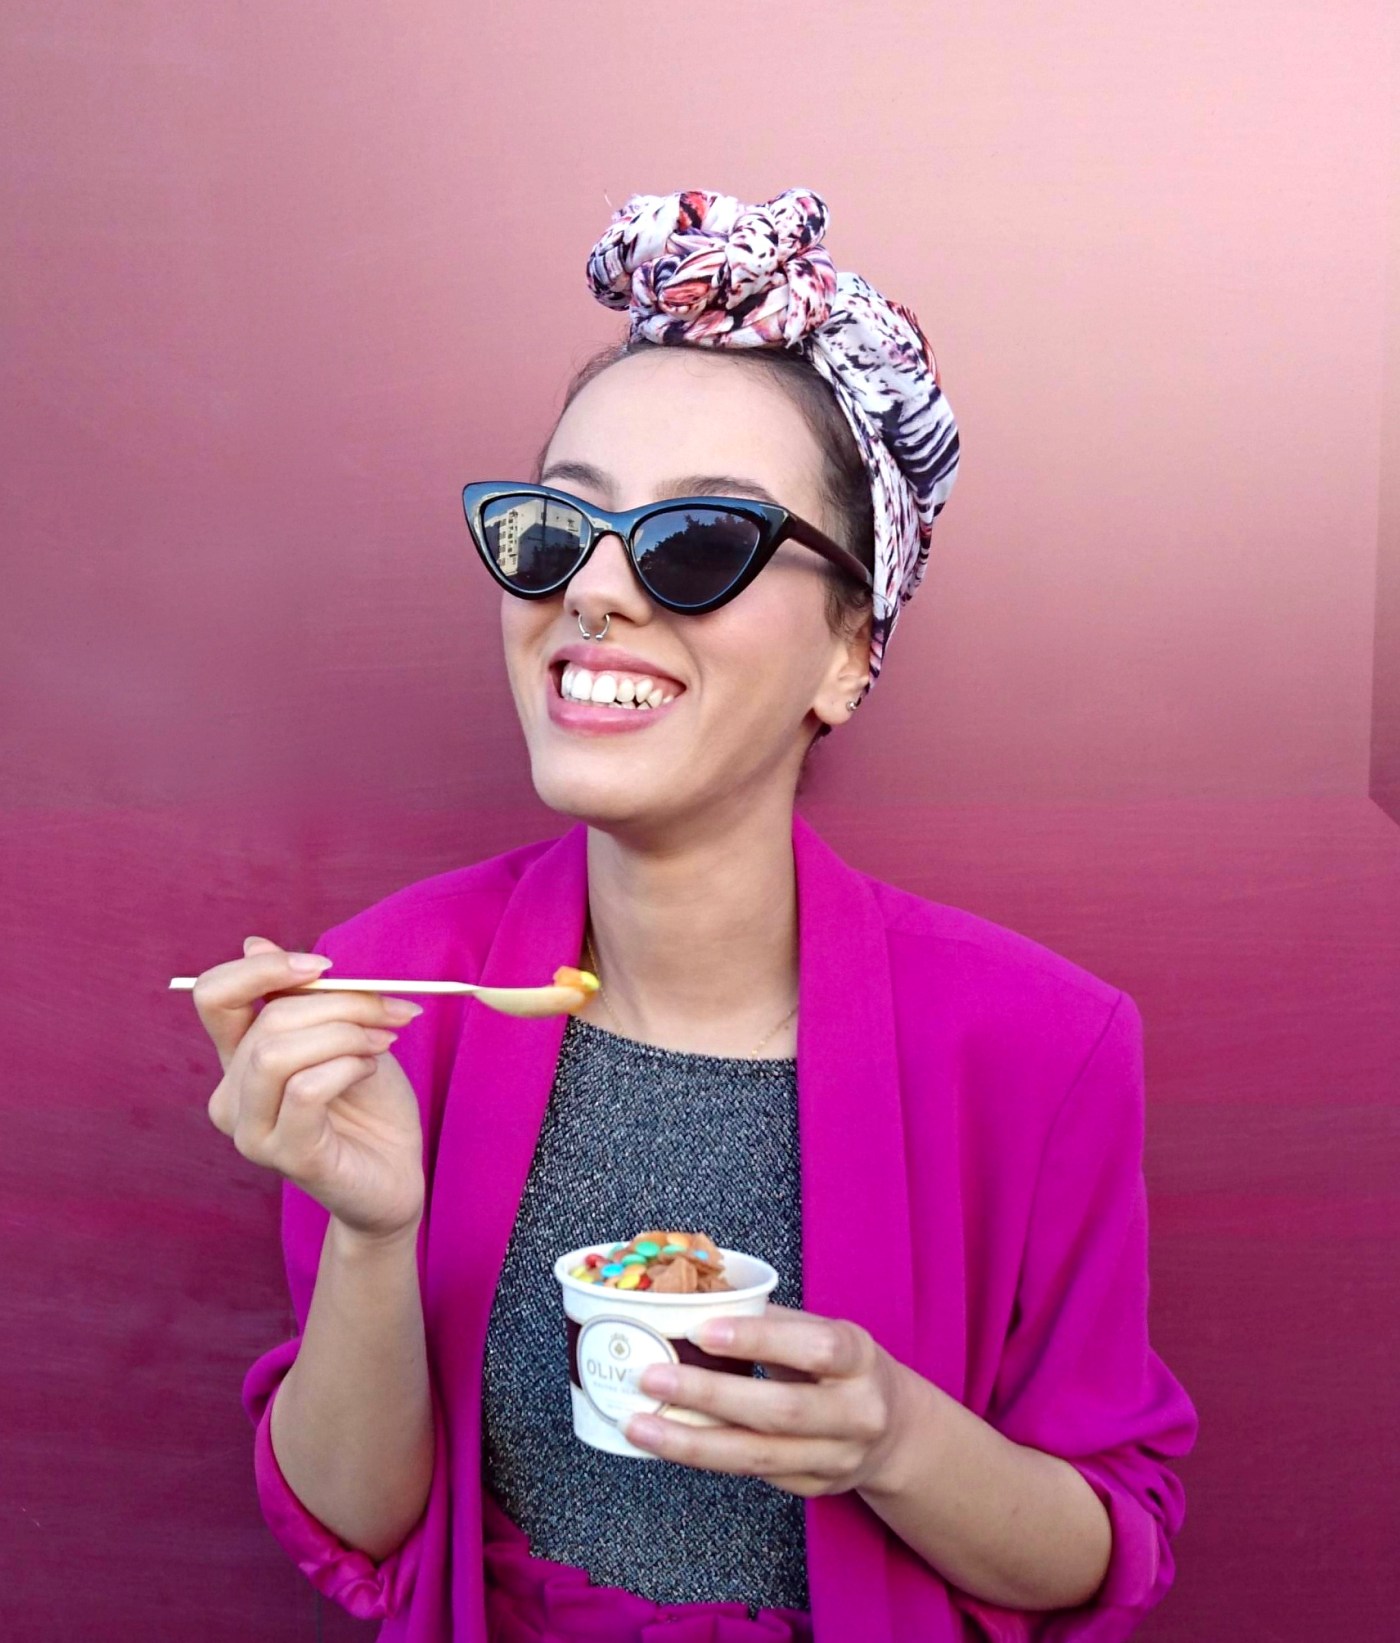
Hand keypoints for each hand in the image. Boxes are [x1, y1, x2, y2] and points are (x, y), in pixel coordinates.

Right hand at [194, 934, 426, 1242]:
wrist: (395, 1175)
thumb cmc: (369, 1104)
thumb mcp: (344, 1034)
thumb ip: (306, 998)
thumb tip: (253, 942)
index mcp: (239, 1059)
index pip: (215, 997)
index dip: (262, 969)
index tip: (324, 966)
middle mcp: (232, 1096)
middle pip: (268, 1020)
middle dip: (341, 1003)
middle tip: (392, 1009)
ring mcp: (251, 1132)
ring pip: (276, 1053)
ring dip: (344, 1034)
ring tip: (383, 1041)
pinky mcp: (285, 1156)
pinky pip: (305, 1090)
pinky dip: (347, 1067)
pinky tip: (370, 1071)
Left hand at [624, 1305, 916, 1497]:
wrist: (895, 1430)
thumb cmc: (843, 1366)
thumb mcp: (826, 1331)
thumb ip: (774, 1323)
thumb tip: (698, 1304)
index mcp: (860, 1358)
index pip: (814, 1348)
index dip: (757, 1339)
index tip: (701, 1329)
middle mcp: (856, 1414)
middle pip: (779, 1410)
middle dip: (708, 1396)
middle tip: (650, 1378)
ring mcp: (836, 1459)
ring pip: (757, 1456)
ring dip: (690, 1442)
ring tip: (638, 1425)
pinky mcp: (813, 1488)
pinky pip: (752, 1473)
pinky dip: (704, 1458)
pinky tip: (667, 1443)